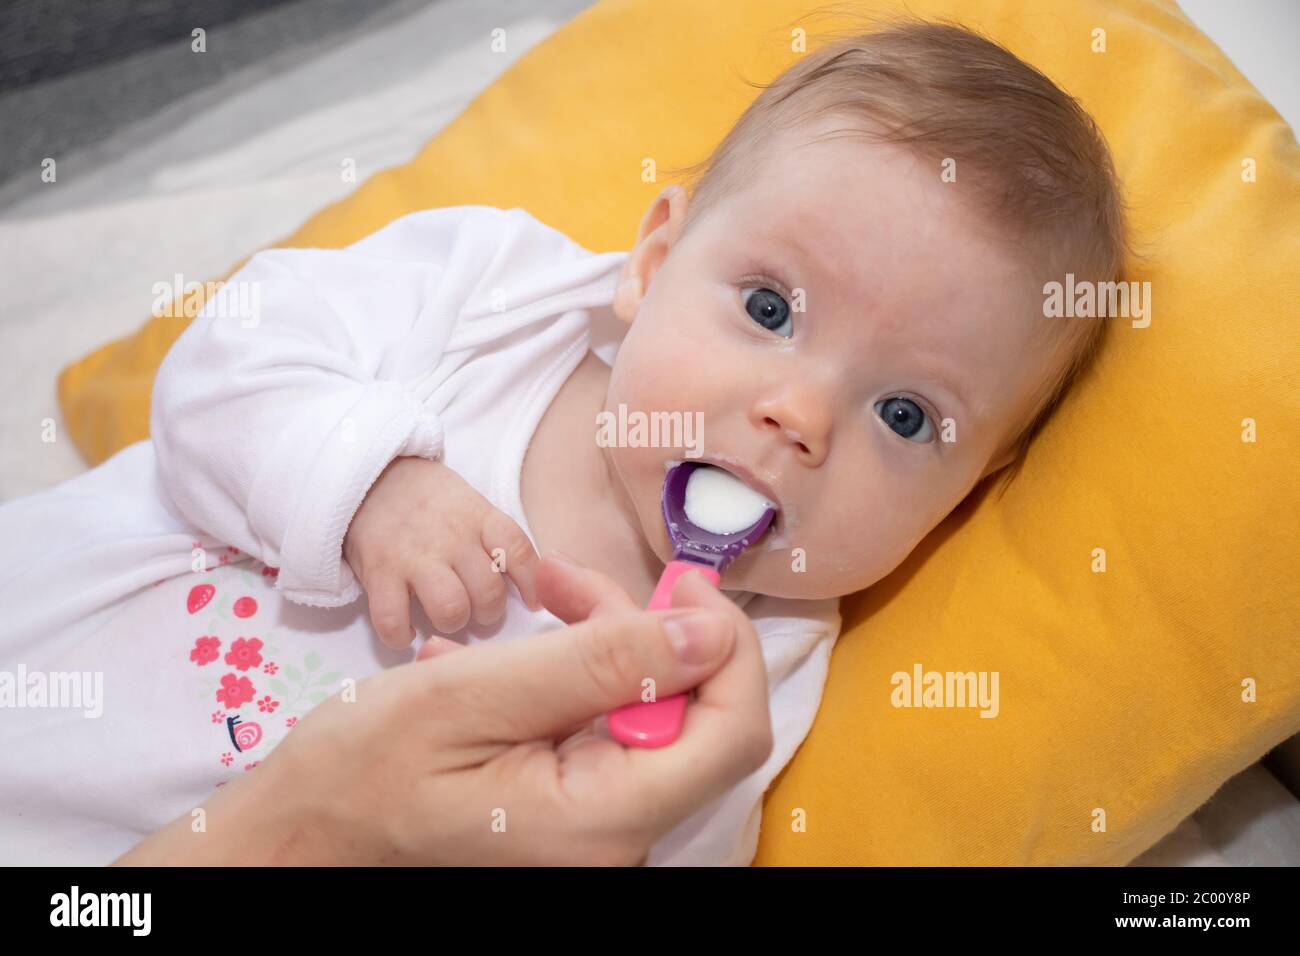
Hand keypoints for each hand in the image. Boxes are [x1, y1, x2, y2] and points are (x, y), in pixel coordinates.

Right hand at [112, 553, 773, 865]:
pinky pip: (606, 729)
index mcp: (603, 818)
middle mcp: (617, 835)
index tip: (676, 586)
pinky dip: (574, 676)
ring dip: (603, 643)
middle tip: (568, 581)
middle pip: (694, 716)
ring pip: (649, 713)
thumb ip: (598, 663)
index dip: (725, 647)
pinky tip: (511, 657)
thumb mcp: (474, 693)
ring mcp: (597, 826)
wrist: (306, 828)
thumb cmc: (364, 768)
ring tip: (539, 601)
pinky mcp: (575, 808)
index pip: (731, 733)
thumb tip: (708, 634)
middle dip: (647, 631)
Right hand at [343, 456, 540, 647]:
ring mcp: (414, 556)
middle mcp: (451, 537)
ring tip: (445, 616)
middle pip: (488, 592)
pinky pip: (393, 620)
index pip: (518, 550)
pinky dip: (401, 636)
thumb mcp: (472, 504)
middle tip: (477, 608)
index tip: (533, 602)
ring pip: (449, 610)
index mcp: (479, 517)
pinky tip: (407, 630)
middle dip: (488, 611)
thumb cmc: (431, 501)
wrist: (372, 478)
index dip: (531, 582)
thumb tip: (536, 581)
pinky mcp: (379, 573)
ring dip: (452, 623)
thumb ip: (497, 538)